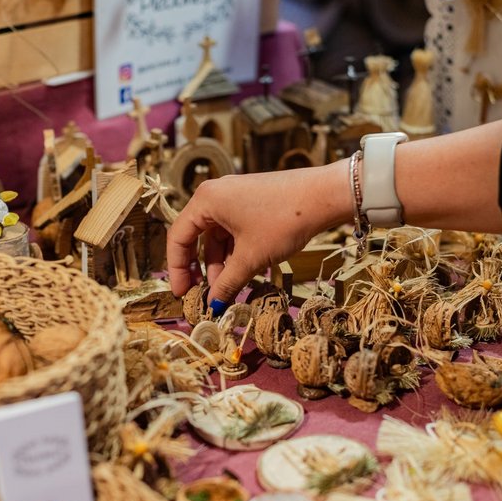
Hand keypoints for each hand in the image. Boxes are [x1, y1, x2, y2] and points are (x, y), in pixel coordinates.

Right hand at [167, 160, 350, 304]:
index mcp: (205, 200)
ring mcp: (235, 197)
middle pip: (196, 237)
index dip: (177, 270)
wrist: (324, 196)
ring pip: (218, 237)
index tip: (182, 294)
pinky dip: (235, 253)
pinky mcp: (252, 202)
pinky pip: (234, 231)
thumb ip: (227, 283)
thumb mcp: (251, 257)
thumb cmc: (282, 220)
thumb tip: (213, 305)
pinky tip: (242, 273)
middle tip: (201, 295)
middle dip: (200, 269)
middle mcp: (215, 195)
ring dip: (221, 265)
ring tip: (228, 289)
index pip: (178, 238)